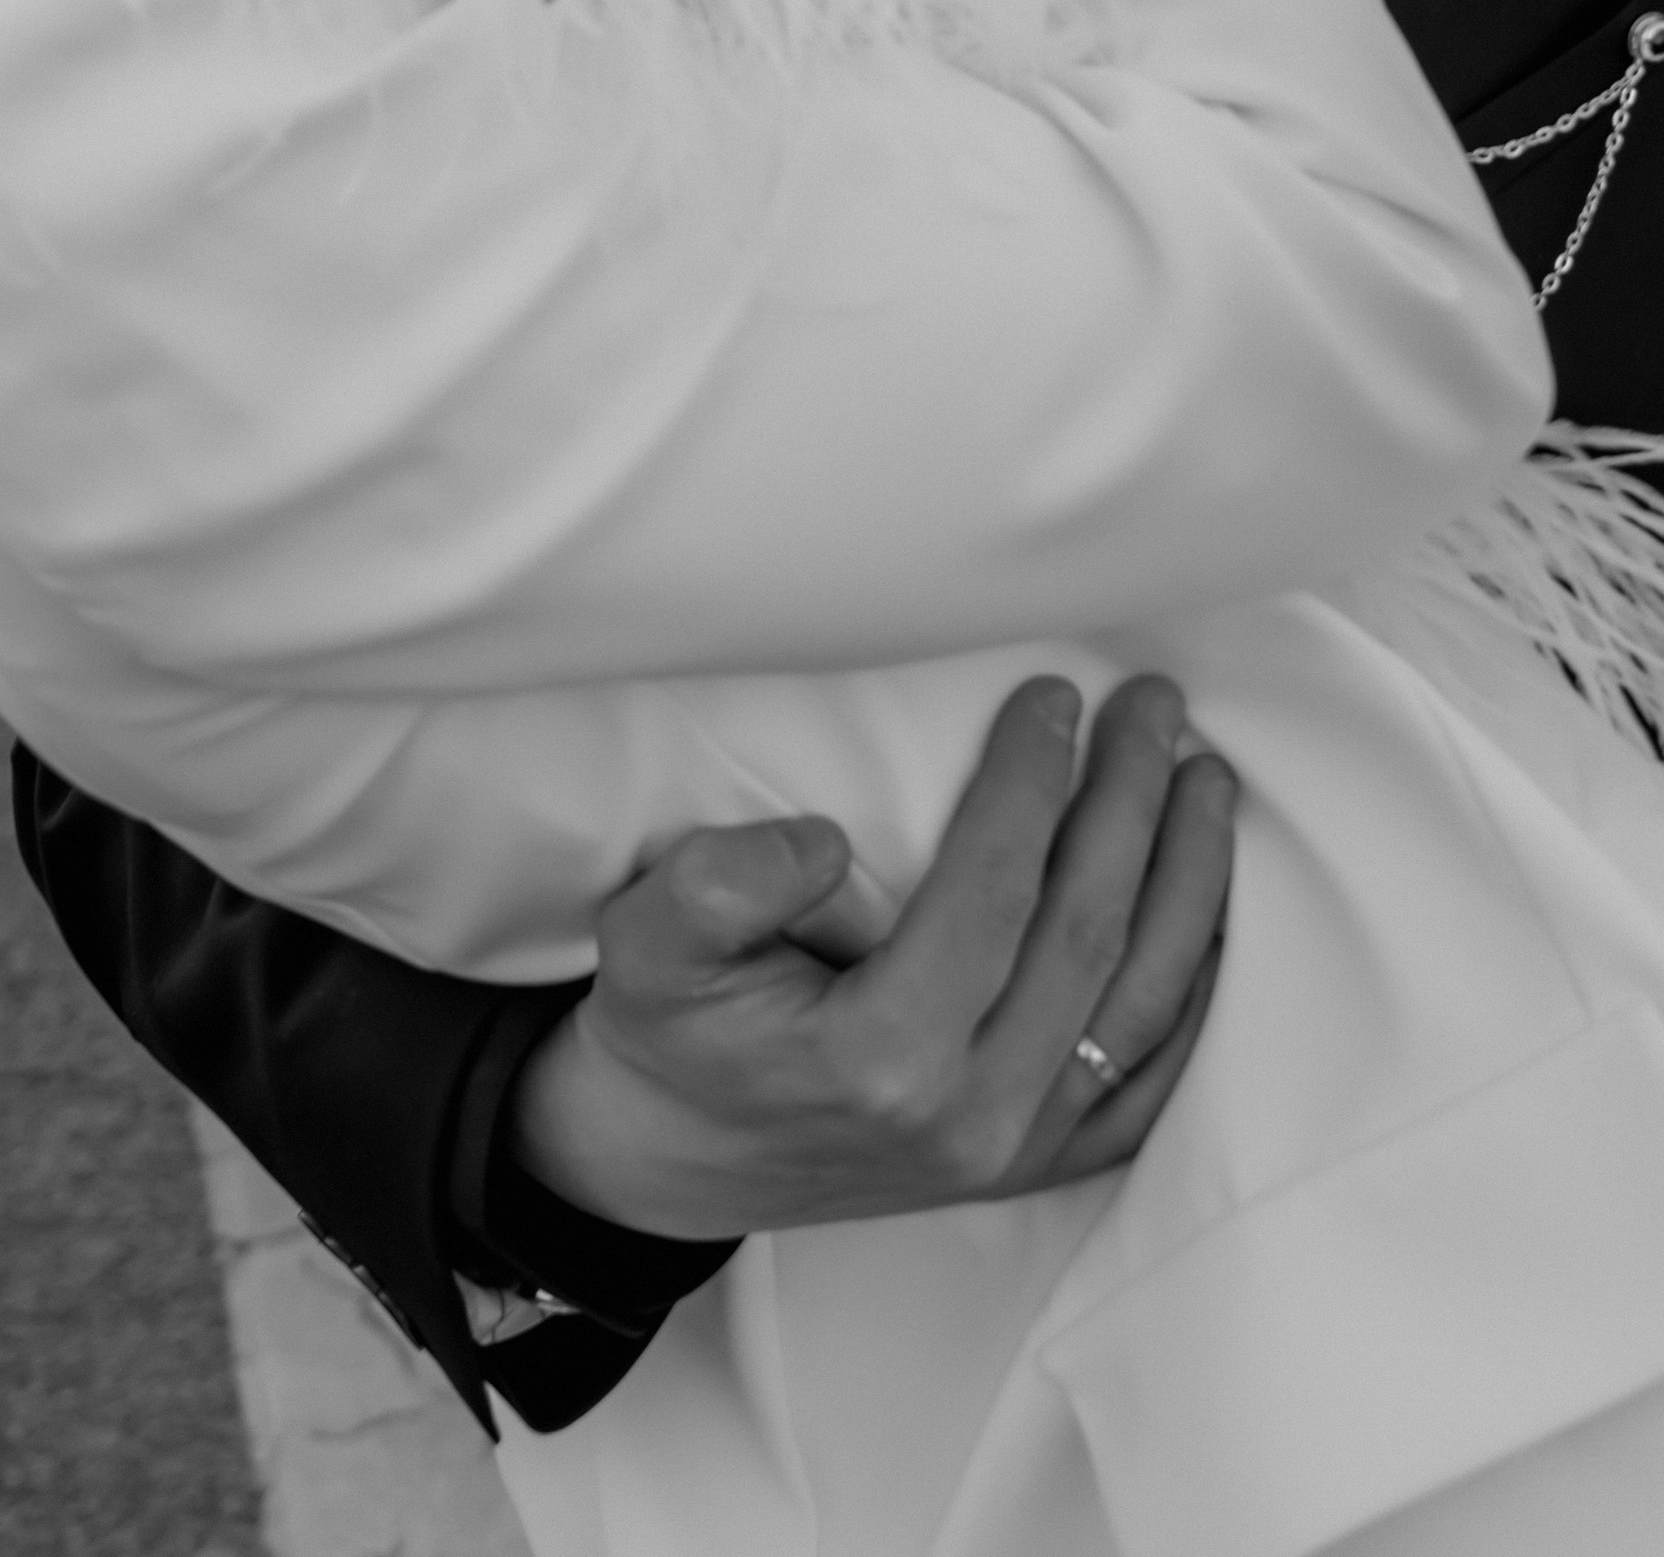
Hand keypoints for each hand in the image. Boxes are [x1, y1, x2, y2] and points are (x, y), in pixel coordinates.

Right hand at [508, 675, 1233, 1242]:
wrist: (666, 1162)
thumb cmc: (667, 1033)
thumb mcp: (647, 943)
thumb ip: (718, 886)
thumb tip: (826, 840)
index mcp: (883, 1058)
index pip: (995, 890)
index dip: (1035, 781)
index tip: (1055, 693)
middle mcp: (973, 1115)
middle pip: (1089, 935)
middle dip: (1135, 804)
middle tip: (1157, 707)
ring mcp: (1016, 1152)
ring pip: (1144, 1005)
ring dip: (1190, 882)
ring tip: (1207, 781)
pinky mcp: (1034, 1168)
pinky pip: (1149, 1084)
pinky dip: (1196, 996)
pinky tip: (1214, 916)